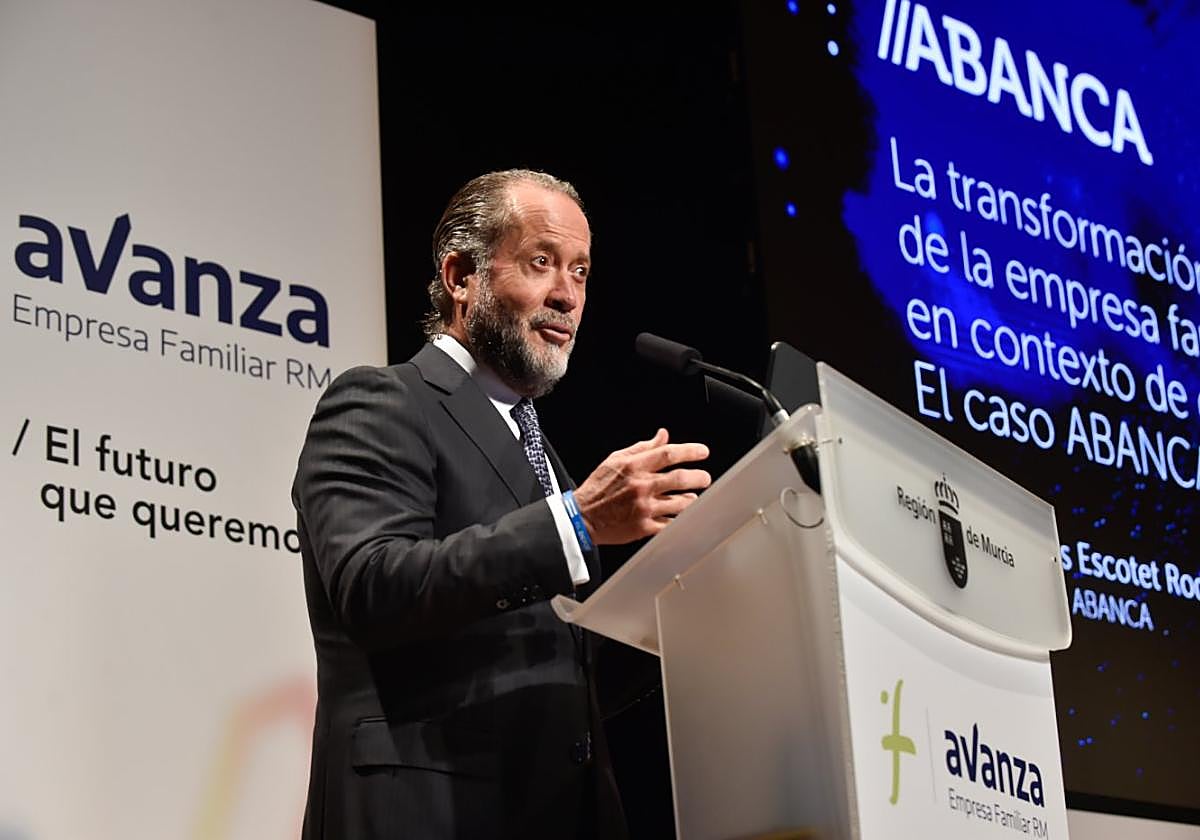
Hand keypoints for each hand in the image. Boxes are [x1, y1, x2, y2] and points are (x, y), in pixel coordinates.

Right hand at [572, 428, 710, 544]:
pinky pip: (670, 524)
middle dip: (699, 477)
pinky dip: (680, 520)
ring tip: (693, 497)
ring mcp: (643, 508)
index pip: (668, 453)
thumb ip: (642, 448)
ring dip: (692, 499)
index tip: (703, 452)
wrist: (582, 517)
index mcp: (633, 467)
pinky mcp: (643, 527)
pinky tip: (682, 516)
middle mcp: (640, 486)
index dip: (690, 451)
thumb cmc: (598, 488)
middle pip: (680, 478)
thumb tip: (663, 435)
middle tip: (705, 478)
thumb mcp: (616, 460)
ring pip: (680, 503)